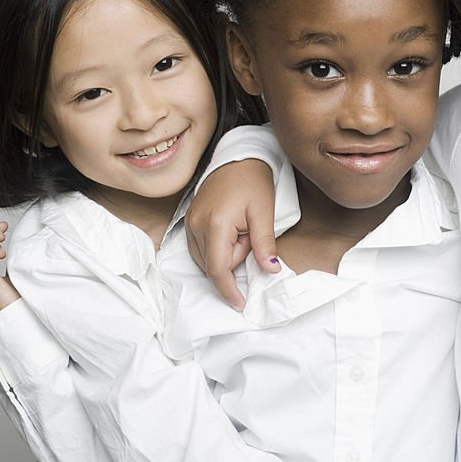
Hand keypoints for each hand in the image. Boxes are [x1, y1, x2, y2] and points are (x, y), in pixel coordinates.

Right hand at [186, 159, 278, 310]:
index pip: (217, 269)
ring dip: (225, 254)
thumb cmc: (252, 182)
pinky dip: (217, 248)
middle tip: (250, 234)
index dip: (229, 290)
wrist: (237, 157)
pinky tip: (231, 231)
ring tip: (241, 229)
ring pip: (205, 258)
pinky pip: (200, 248)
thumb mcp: (264, 212)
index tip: (240, 304)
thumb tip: (271, 270)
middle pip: (213, 265)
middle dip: (234, 260)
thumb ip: (265, 244)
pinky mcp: (189, 221)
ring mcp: (189, 223)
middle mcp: (196, 225)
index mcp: (215, 224)